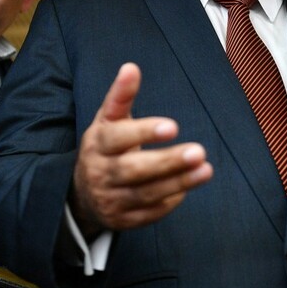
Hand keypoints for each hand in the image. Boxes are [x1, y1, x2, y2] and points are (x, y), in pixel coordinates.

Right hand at [70, 63, 212, 236]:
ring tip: (205, 169)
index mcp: (97, 143)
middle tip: (199, 151)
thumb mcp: (107, 119)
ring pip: (146, 193)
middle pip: (134, 169)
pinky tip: (188, 185)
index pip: (118, 138)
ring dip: (179, 182)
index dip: (144, 132)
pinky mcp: (122, 220)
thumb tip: (131, 67)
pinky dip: (170, 201)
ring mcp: (110, 199)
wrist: (81, 193)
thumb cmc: (104, 147)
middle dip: (168, 161)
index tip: (173, 126)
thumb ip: (121, 95)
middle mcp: (101, 172)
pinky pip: (149, 213)